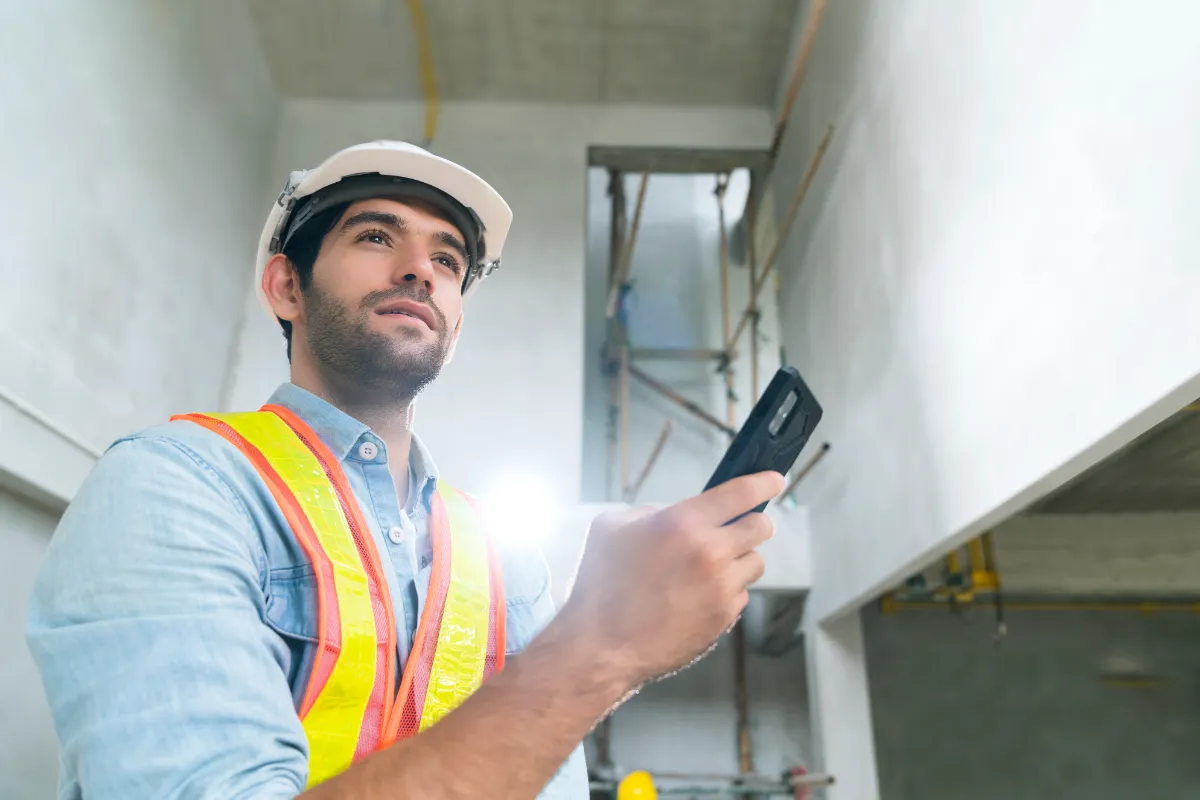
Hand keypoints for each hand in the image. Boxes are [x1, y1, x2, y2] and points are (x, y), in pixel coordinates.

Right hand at [559, 471, 784, 692]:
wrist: (600, 645)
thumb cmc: (599, 585)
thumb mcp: (610, 528)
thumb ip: (646, 513)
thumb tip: (667, 515)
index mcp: (681, 523)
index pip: (742, 493)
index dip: (765, 482)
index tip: (775, 480)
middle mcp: (709, 552)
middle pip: (761, 526)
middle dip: (753, 522)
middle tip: (739, 527)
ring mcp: (721, 587)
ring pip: (755, 561)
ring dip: (739, 558)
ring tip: (708, 568)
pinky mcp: (724, 616)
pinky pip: (740, 593)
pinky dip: (727, 590)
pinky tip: (698, 596)